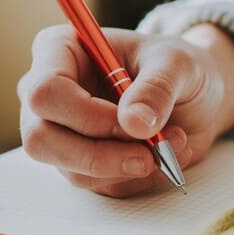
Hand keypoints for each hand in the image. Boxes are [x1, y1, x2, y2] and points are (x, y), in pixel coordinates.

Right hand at [18, 23, 233, 196]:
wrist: (192, 93)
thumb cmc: (175, 66)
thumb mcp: (177, 64)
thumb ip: (156, 88)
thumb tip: (134, 124)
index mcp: (60, 50)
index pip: (45, 91)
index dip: (86, 115)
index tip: (133, 123)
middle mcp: (49, 93)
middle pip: (41, 138)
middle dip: (100, 155)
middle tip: (149, 153)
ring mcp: (59, 130)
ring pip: (70, 169)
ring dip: (126, 166)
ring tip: (171, 143)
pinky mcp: (78, 160)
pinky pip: (96, 184)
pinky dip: (134, 177)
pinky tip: (161, 154)